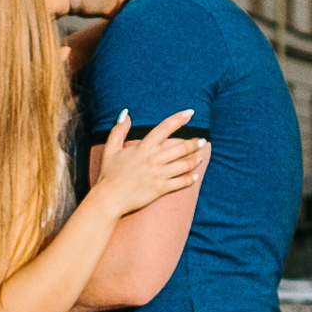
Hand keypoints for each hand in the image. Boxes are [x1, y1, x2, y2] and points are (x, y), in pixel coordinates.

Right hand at [90, 108, 207, 216]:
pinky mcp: (161, 189)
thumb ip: (118, 129)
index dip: (179, 118)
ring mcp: (158, 174)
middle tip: (203, 141)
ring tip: (199, 158)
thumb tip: (126, 113)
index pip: (165, 127)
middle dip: (195, 143)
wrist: (109, 198)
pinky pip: (181, 182)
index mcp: (143, 147)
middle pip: (181, 147)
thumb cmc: (109, 173)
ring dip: (194, 160)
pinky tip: (194, 176)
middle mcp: (153, 159)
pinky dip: (190, 179)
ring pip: (184, 165)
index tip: (191, 112)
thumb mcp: (110, 148)